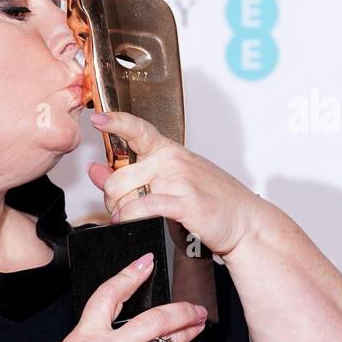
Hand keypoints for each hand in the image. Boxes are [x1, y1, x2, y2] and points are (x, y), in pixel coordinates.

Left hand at [86, 111, 267, 257]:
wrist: (245, 222)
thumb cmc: (210, 202)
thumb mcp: (169, 183)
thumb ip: (128, 177)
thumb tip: (96, 171)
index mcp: (169, 151)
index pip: (137, 129)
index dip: (115, 122)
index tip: (98, 119)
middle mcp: (172, 161)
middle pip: (117, 179)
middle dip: (111, 200)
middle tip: (121, 210)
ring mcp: (178, 180)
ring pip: (124, 196)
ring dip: (120, 213)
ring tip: (132, 219)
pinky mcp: (183, 202)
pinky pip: (140, 207)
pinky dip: (129, 217)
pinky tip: (128, 222)